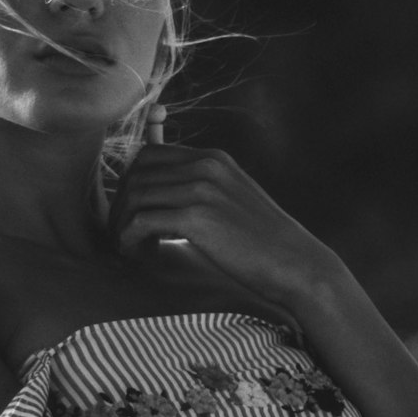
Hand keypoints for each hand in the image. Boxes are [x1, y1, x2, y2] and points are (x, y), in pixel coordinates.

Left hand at [110, 144, 346, 311]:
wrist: (295, 263)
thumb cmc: (262, 241)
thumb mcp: (232, 200)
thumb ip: (201, 188)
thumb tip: (167, 197)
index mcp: (213, 158)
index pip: (149, 153)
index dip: (132, 182)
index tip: (133, 211)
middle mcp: (205, 165)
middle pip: (136, 171)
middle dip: (122, 202)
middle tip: (127, 232)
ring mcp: (202, 189)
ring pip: (135, 195)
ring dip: (123, 224)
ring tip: (133, 247)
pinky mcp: (198, 217)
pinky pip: (141, 221)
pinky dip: (130, 239)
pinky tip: (142, 255)